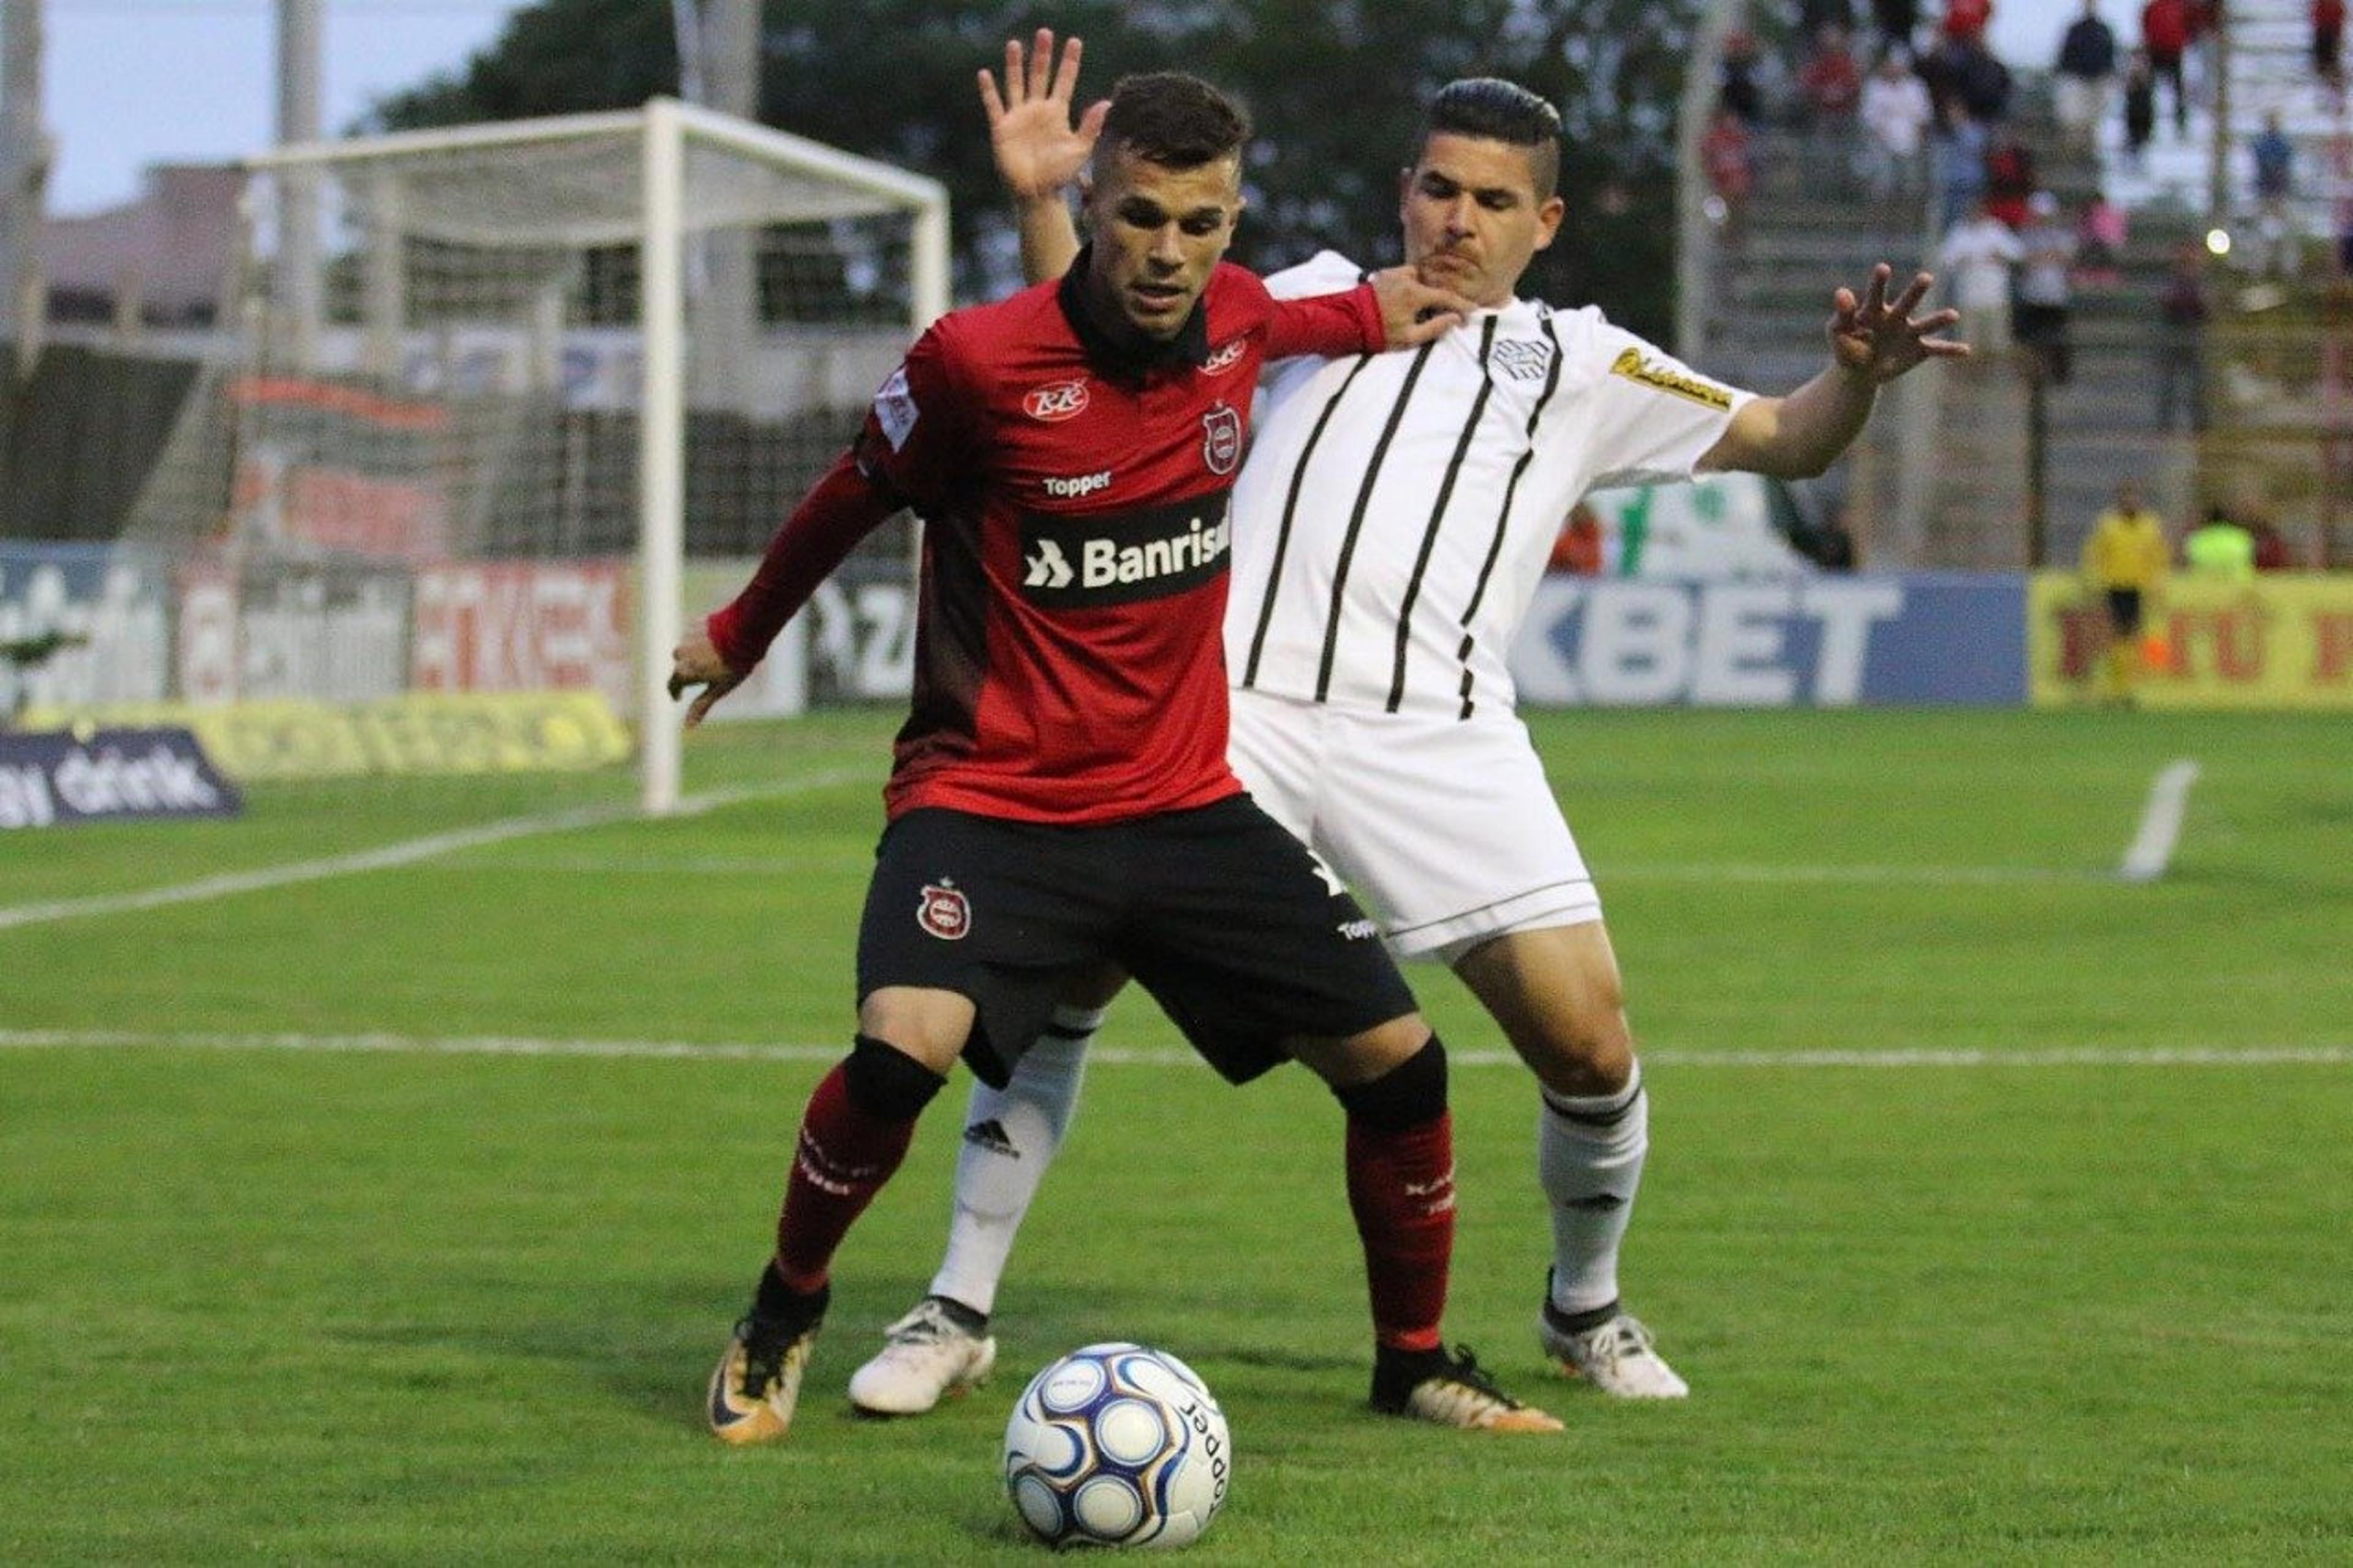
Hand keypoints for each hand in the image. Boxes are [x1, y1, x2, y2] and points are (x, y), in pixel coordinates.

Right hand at [667, 629, 743, 729]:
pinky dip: (702, 640)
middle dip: (690, 672)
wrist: (744, 632)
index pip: (672, 685)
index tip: (678, 697)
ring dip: (696, 654)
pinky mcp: (695, 623)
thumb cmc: (733, 664)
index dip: (675, 693)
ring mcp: (686, 637)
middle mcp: (679, 654)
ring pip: (688, 650)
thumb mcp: (719, 689)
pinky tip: (717, 642)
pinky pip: (694, 635)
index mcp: (682, 672)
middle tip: (706, 674)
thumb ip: (701, 706)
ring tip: (715, 656)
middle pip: (681, 666)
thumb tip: (688, 727)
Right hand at [978, 29, 1106, 202]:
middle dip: (1042, 55)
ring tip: (1015, 44)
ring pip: (1016, 84)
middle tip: (1045, 33)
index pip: (1065, 81)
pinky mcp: (1002, 128)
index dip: (1069, 62)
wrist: (1037, 194)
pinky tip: (985, 74)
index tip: (1075, 42)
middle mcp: (1037, 110)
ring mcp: (1019, 117)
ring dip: (1015, 65)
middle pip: (1040, 75)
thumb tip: (1106, 103)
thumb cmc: (1060, 175)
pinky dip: (989, 91)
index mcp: (1057, 113)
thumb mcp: (1080, 150)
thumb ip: (1091, 126)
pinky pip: (994, 105)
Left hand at [1368, 266, 1477, 347]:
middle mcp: (1407, 278)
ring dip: (1425, 288)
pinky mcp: (1383, 275)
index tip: (1472, 311)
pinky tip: (1408, 297)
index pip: (1446, 297)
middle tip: (1448, 312)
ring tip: (1425, 305)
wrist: (1347, 322)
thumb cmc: (1379, 333)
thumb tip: (1454, 318)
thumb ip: (1435, 327)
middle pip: (1432, 285)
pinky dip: (1411, 283)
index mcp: (1415, 293)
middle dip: (1442, 297)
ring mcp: (1393, 274)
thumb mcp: (1409, 337)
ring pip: (1419, 277)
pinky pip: (1404, 275)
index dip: (1461, 305)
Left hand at [1828, 264, 1968, 382]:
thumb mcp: (1838, 331)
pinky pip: (1937, 349)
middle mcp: (1897, 316)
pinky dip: (1950, 350)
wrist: (1858, 371)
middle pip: (1907, 301)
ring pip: (1927, 324)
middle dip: (1916, 291)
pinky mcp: (1919, 349)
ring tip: (1954, 315)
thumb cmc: (1846, 345)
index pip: (1876, 294)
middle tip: (1926, 278)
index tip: (1883, 268)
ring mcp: (1910, 332)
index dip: (1879, 282)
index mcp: (1875, 310)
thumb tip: (1841, 292)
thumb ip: (1842, 314)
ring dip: (1940, 320)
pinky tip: (1966, 351)